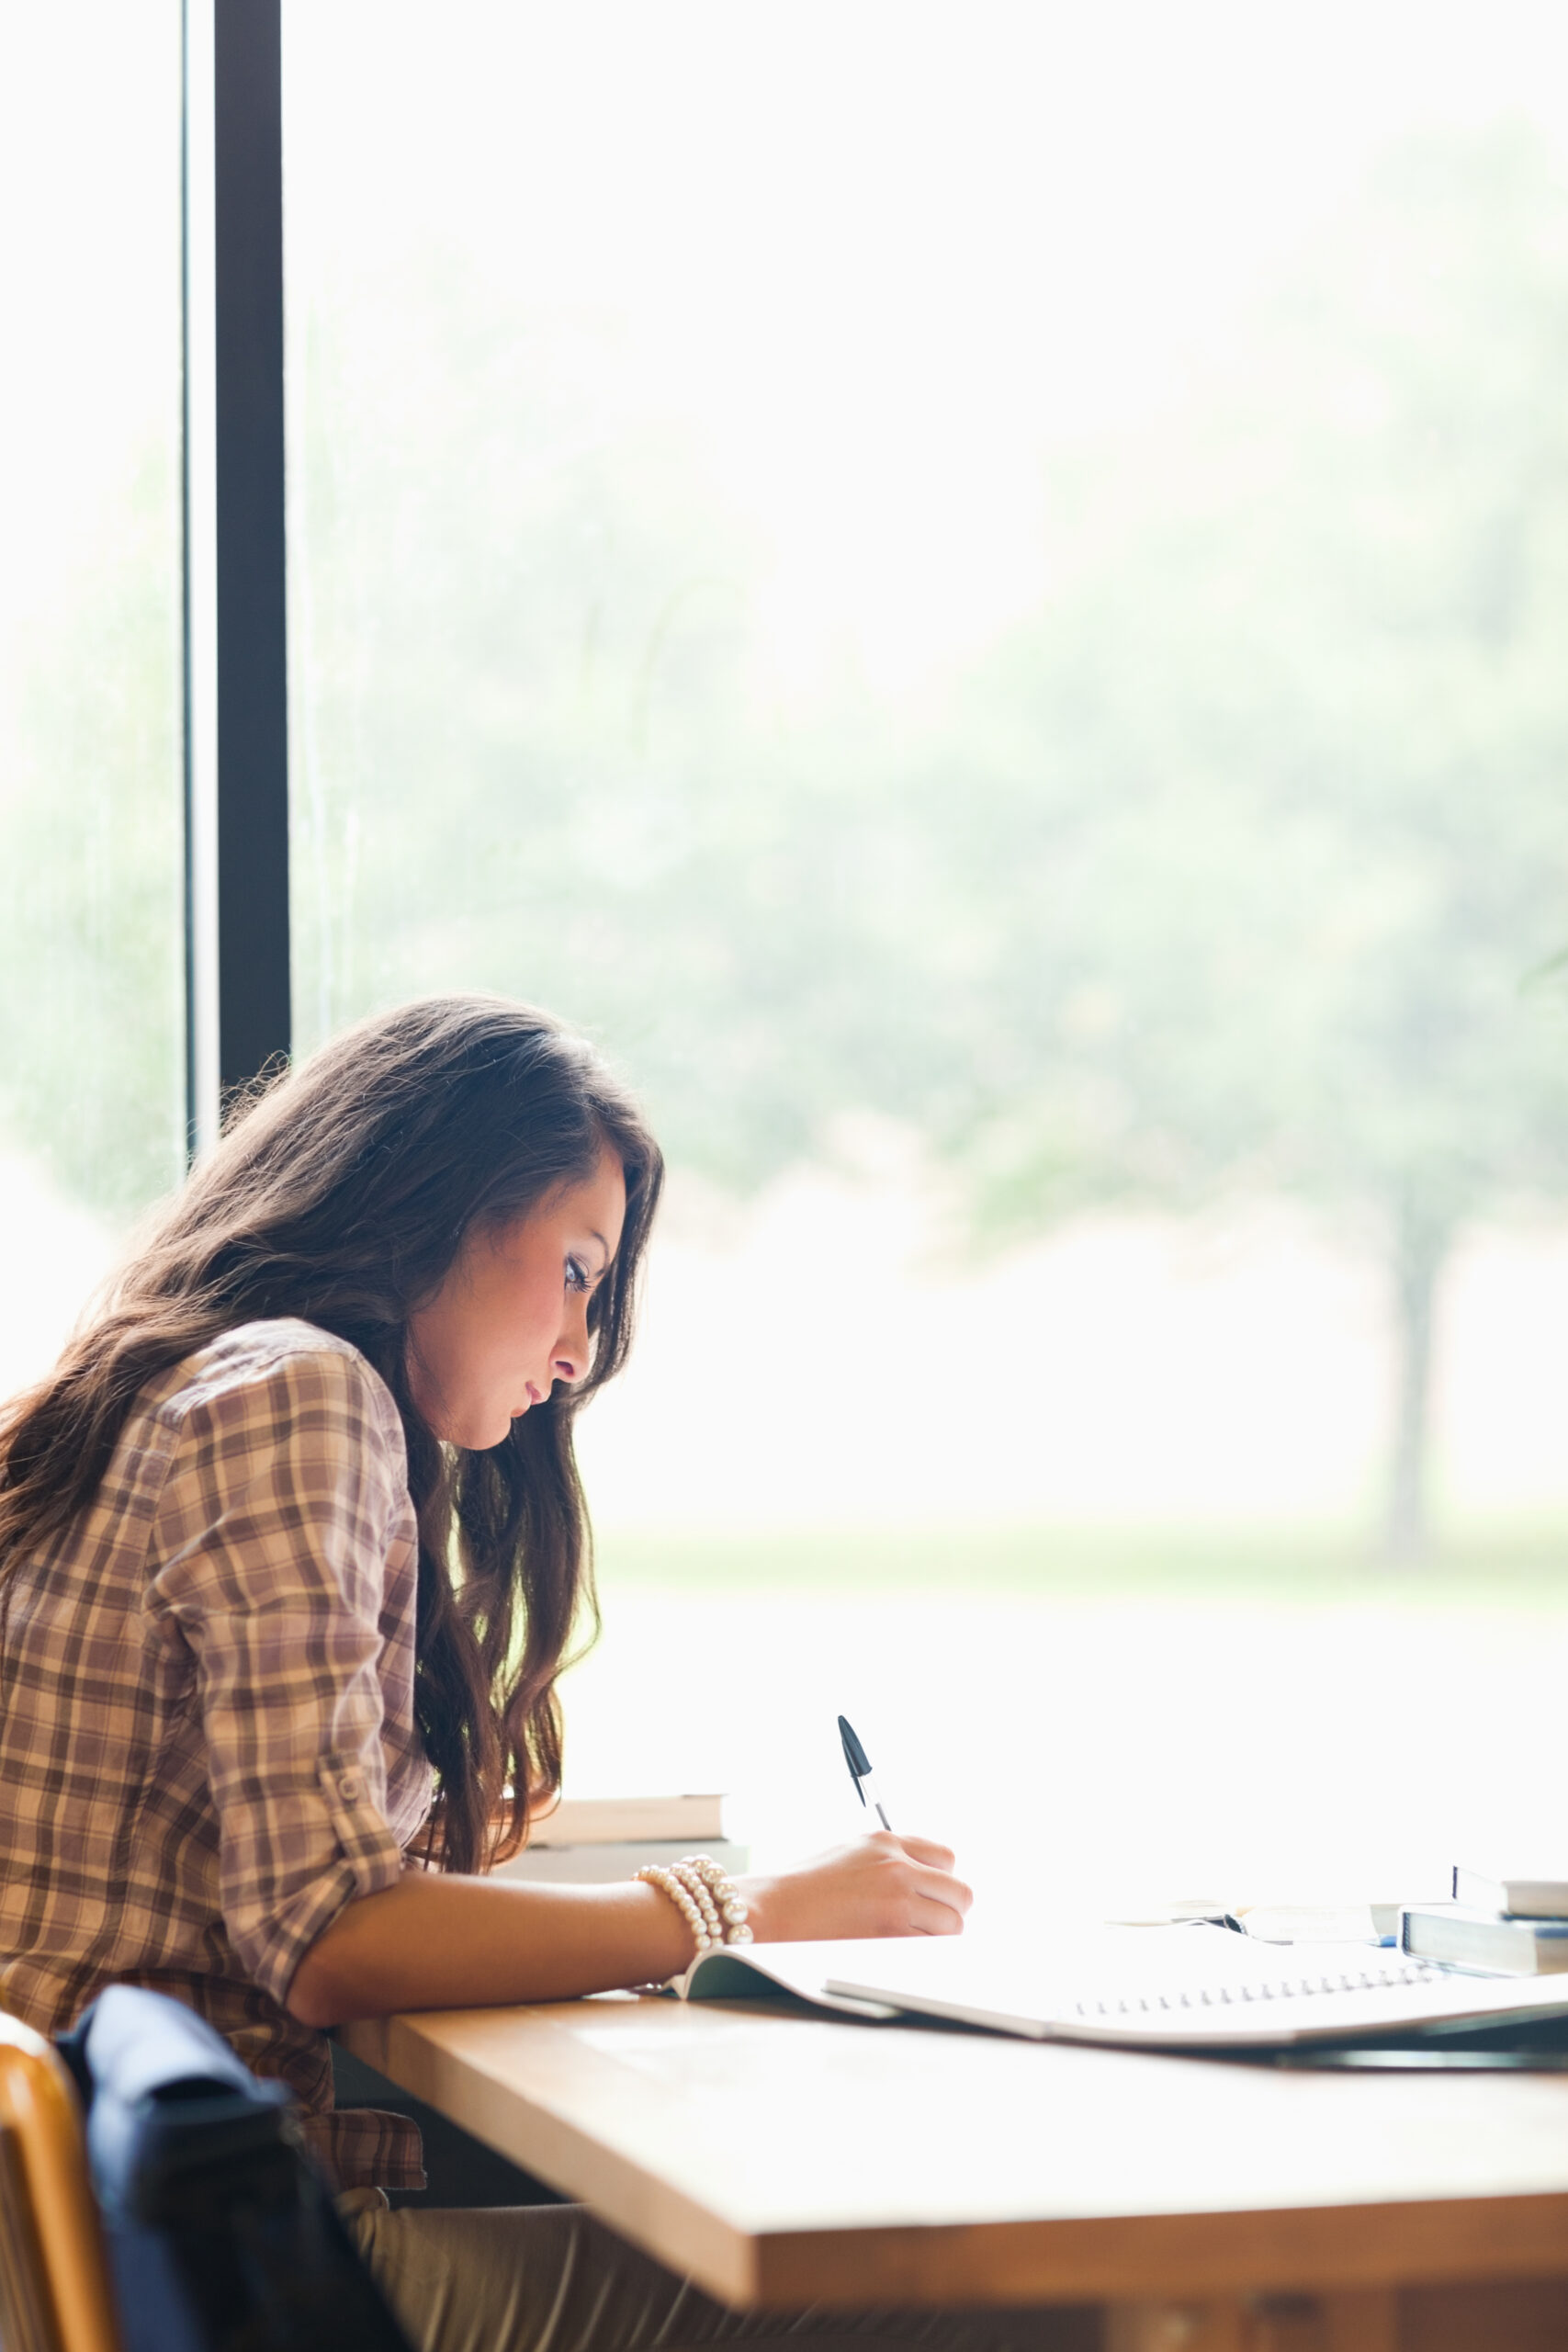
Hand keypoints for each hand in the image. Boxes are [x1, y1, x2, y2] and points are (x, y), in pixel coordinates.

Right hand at [738, 1831, 971, 1942]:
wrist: (774, 1909)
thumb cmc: (806, 1888)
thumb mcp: (851, 1854)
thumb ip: (890, 1860)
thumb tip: (928, 1882)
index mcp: (887, 1841)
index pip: (947, 1858)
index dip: (942, 1881)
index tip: (932, 1896)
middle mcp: (898, 1866)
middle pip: (960, 1893)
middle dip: (950, 1911)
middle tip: (929, 1924)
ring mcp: (897, 1900)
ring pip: (953, 1925)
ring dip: (939, 1937)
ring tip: (911, 1941)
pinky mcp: (891, 1934)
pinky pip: (931, 1948)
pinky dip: (923, 1954)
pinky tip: (900, 1953)